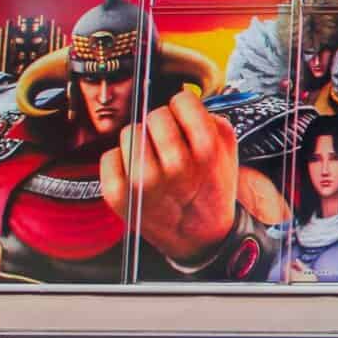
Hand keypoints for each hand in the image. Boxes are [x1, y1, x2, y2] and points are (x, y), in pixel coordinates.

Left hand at [102, 86, 239, 266]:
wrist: (199, 237)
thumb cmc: (210, 191)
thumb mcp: (228, 154)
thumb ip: (213, 121)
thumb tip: (184, 99)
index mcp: (206, 153)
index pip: (182, 101)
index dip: (183, 108)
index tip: (183, 119)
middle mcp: (176, 167)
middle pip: (154, 116)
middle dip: (161, 125)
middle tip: (166, 143)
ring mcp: (145, 182)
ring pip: (130, 133)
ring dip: (140, 142)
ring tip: (152, 159)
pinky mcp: (120, 195)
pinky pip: (109, 157)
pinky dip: (120, 161)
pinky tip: (136, 173)